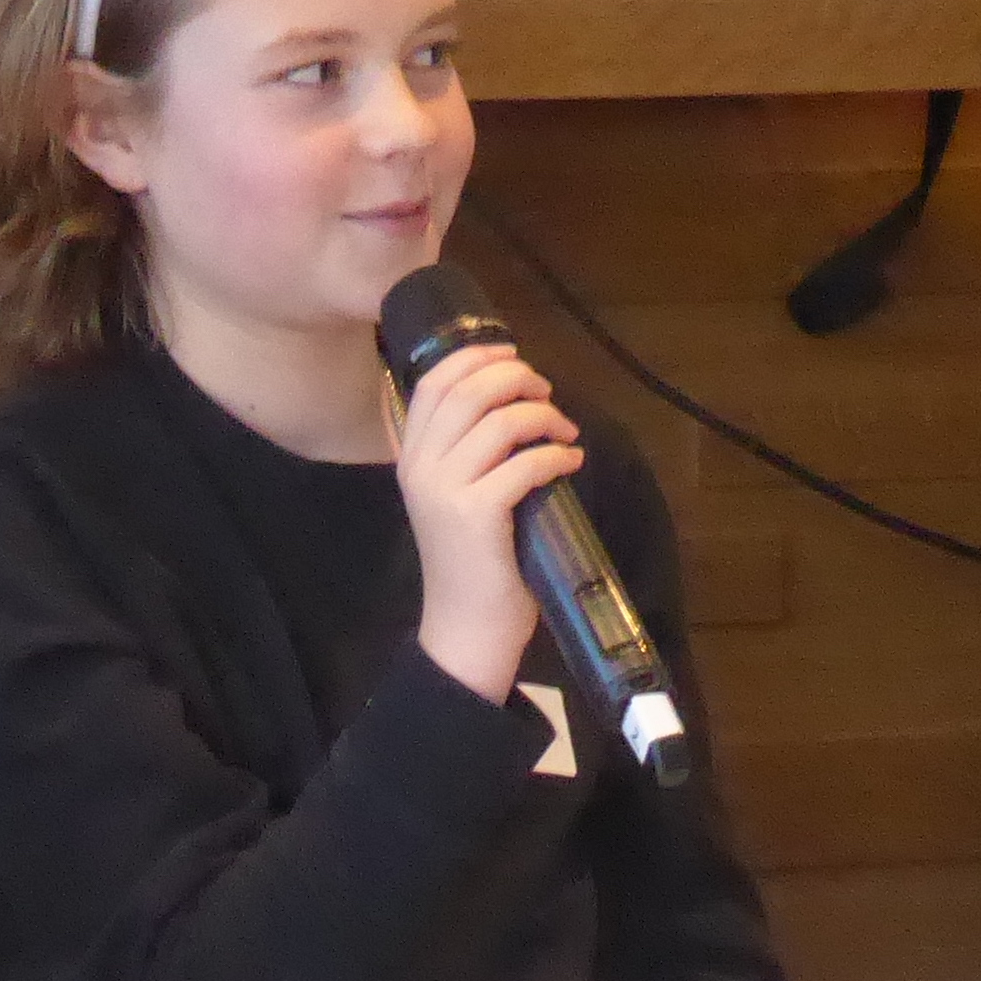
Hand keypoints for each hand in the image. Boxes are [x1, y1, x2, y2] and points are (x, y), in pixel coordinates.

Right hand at [394, 341, 579, 702]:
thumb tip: (513, 402)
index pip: (432, 383)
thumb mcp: (452, 497)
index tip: (510, 353)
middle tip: (546, 391)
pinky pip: (525, 463)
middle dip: (515, 378)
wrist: (464, 627)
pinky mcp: (477, 515)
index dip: (473, 357)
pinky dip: (556, 454)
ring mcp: (445, 490)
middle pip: (467, 391)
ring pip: (500, 422)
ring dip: (543, 416)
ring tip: (565, 431)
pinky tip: (570, 460)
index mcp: (410, 457)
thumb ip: (466, 453)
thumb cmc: (468, 561)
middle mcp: (420, 467)